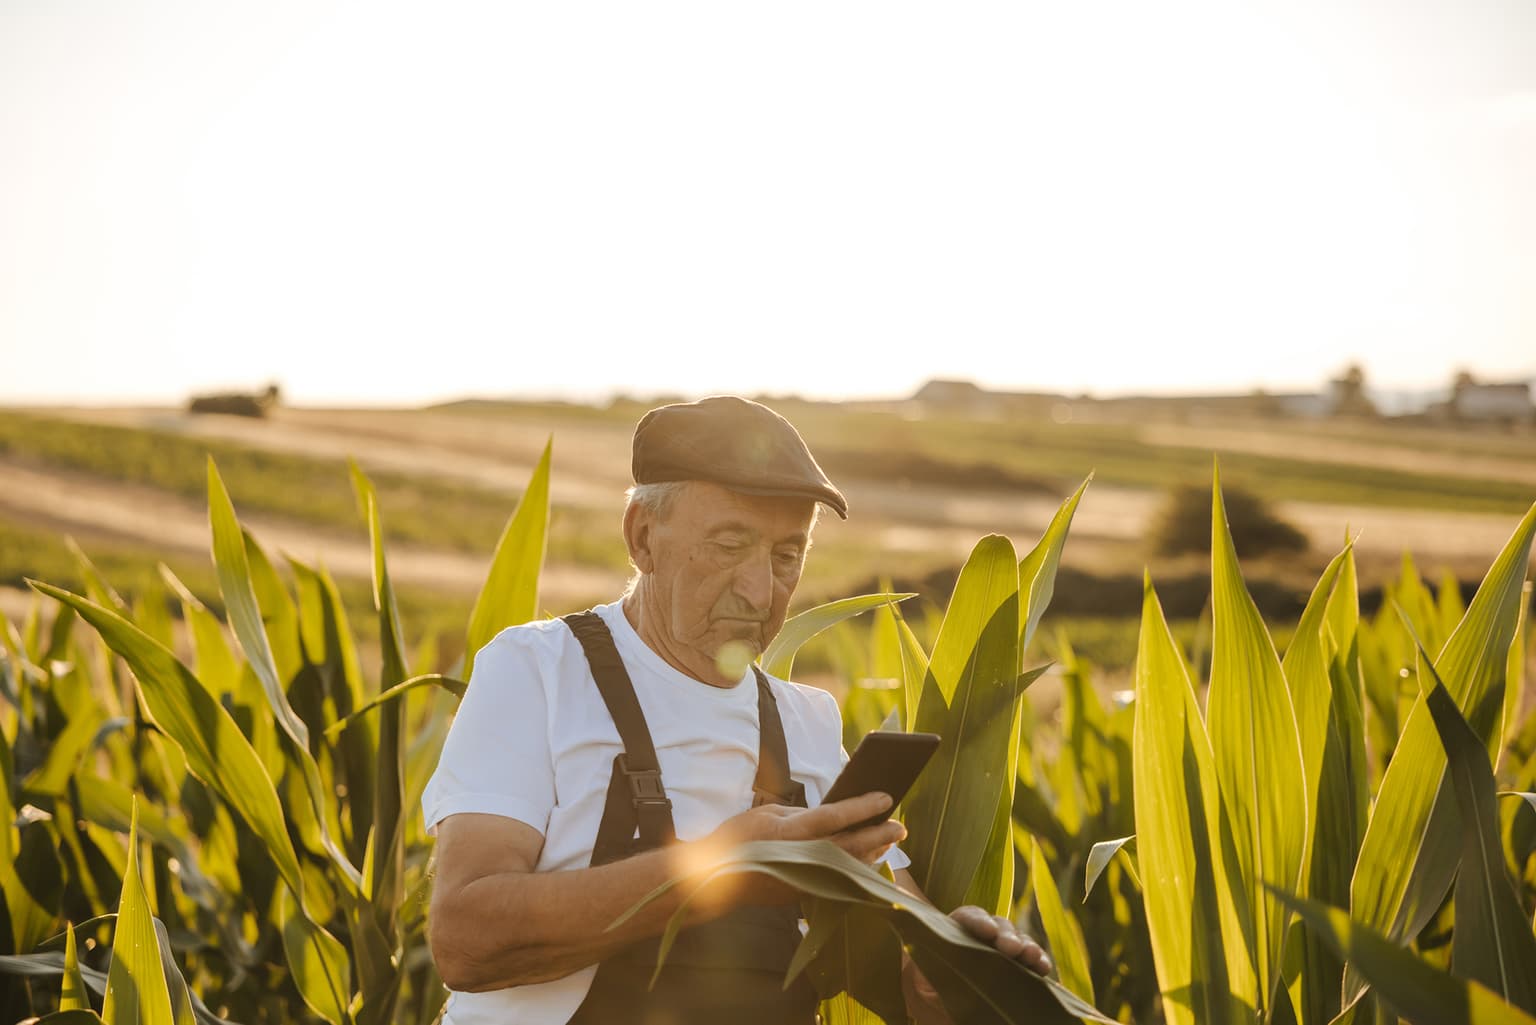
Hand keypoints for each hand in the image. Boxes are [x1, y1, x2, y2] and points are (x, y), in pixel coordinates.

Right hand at [678, 792, 906, 906]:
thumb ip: (802, 815)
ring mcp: (804, 878)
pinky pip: (838, 878)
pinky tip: (868, 860)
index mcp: (793, 831)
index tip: (887, 797)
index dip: (865, 806)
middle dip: (880, 834)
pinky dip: (856, 868)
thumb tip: (831, 816)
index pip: (838, 816)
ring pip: (849, 865)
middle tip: (901, 827)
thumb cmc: (738, 838)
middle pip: (852, 844)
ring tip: (891, 841)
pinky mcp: (803, 893)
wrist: (714, 877)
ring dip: (873, 852)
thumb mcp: (768, 813)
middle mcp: (803, 856)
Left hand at [900, 907, 1054, 1022]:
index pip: (968, 917)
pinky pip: (1030, 962)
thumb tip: (917, 942)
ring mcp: (1001, 952)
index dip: (979, 921)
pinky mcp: (1016, 969)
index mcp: (955, 931)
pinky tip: (1043, 968)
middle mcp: (981, 937)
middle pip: (998, 927)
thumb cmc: (925, 987)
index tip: (988, 932)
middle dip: (1007, 935)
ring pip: (1017, 940)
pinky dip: (1038, 962)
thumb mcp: (918, 974)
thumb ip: (923, 958)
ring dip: (1027, 946)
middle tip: (1012, 949)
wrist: (935, 1007)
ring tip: (1033, 957)